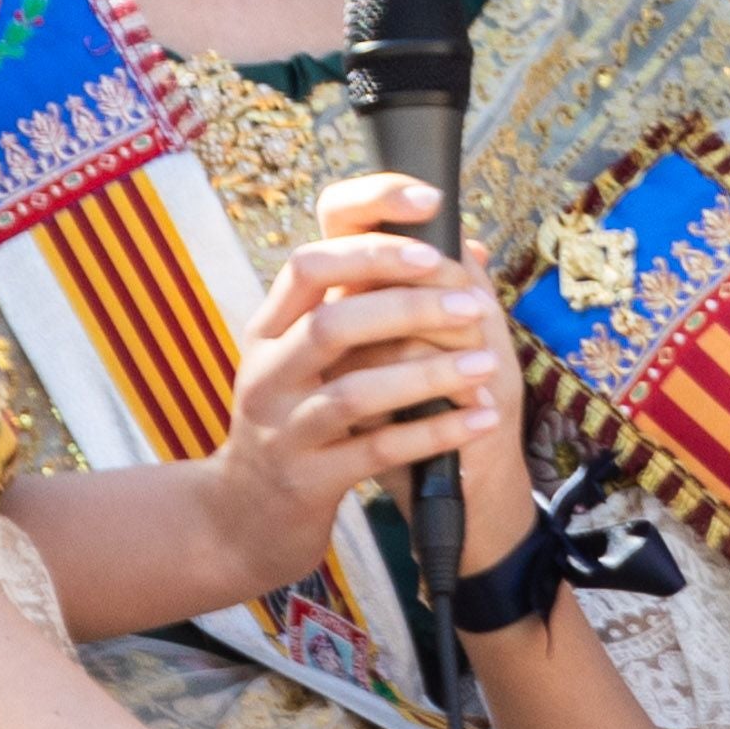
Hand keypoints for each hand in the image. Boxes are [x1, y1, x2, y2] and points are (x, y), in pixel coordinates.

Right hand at [303, 172, 538, 572]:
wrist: (244, 517)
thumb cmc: (297, 420)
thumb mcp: (309, 357)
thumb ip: (365, 303)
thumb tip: (461, 248)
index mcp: (270, 328)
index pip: (307, 261)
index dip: (369, 234)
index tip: (429, 211)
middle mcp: (268, 371)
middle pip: (333, 321)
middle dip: (408, 306)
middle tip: (473, 305)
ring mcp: (284, 429)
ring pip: (357, 391)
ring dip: (429, 373)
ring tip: (485, 365)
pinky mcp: (308, 480)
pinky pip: (377, 452)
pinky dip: (433, 433)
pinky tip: (478, 420)